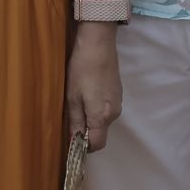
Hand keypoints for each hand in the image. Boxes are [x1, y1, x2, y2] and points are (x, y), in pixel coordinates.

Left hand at [66, 24, 121, 151]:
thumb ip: (75, 122)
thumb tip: (75, 143)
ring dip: (92, 118)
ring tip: (78, 100)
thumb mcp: (72, 97)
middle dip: (87, 131)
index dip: (84, 146)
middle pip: (101, 133)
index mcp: (102, 117)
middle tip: (71, 115)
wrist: (98, 43)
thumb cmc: (82, 70)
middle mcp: (114, 113)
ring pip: (103, 121)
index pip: (97, 145)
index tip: (72, 139)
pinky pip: (107, 109)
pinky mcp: (118, 93)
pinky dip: (97, 108)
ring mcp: (118, 102)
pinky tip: (88, 92)